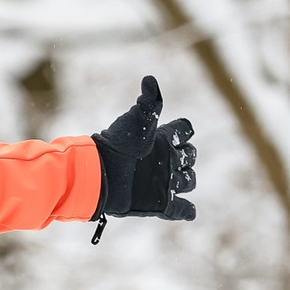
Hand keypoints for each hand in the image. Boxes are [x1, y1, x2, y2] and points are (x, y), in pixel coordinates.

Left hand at [92, 76, 196, 224]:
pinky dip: (187, 210)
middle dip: (186, 156)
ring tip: (169, 180)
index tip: (174, 133)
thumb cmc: (116, 144)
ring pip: (189, 181)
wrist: (98, 174)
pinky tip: (187, 210)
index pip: (185, 132)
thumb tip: (150, 79)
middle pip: (190, 157)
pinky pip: (181, 210)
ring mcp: (162, 183)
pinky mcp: (158, 204)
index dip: (183, 132)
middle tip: (171, 157)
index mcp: (159, 141)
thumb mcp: (136, 121)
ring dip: (185, 180)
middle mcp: (163, 161)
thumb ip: (149, 102)